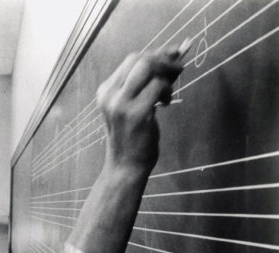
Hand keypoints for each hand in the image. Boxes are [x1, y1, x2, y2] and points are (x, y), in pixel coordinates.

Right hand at [96, 47, 182, 173]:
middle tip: (177, 70)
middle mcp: (109, 95)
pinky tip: (165, 104)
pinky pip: (158, 86)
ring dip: (166, 75)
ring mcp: (121, 104)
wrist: (125, 166)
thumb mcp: (131, 106)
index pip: (131, 60)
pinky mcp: (137, 114)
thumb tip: (172, 56)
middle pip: (139, 59)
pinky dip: (167, 91)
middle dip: (163, 60)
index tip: (173, 56)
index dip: (156, 54)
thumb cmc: (132, 136)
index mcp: (105, 91)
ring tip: (168, 93)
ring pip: (148, 67)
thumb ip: (145, 83)